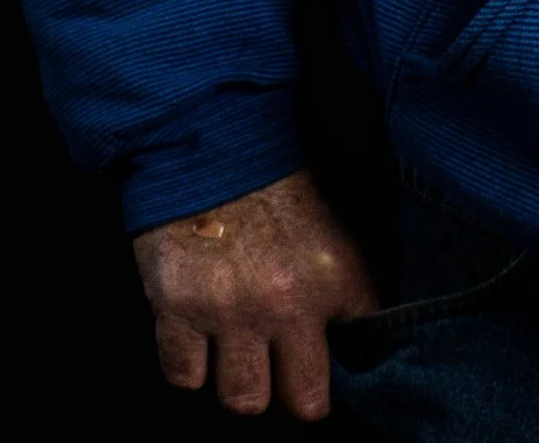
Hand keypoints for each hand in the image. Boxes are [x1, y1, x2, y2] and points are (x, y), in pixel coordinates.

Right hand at [133, 168, 381, 418]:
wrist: (214, 137)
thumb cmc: (279, 173)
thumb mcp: (338, 213)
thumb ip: (348, 273)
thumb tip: (360, 322)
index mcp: (335, 273)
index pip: (361, 349)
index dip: (348, 354)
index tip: (336, 351)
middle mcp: (285, 303)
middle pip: (303, 401)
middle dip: (298, 393)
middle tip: (289, 374)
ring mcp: (228, 312)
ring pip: (242, 399)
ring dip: (242, 381)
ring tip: (243, 353)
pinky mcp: (177, 309)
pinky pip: (184, 376)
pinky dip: (190, 364)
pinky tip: (199, 338)